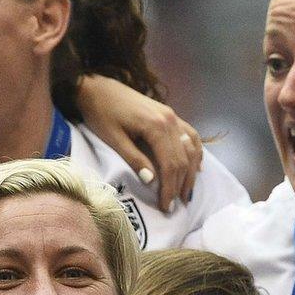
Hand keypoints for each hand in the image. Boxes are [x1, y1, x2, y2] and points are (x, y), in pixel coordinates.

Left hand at [76, 75, 202, 212]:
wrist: (97, 87)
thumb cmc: (101, 113)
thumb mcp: (113, 138)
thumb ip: (134, 159)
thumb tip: (151, 181)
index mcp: (156, 126)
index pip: (170, 164)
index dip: (169, 188)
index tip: (166, 206)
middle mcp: (170, 120)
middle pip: (183, 158)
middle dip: (180, 184)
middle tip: (176, 205)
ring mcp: (172, 115)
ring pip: (191, 147)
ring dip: (191, 171)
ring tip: (186, 192)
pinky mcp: (169, 114)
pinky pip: (190, 134)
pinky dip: (196, 151)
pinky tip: (196, 166)